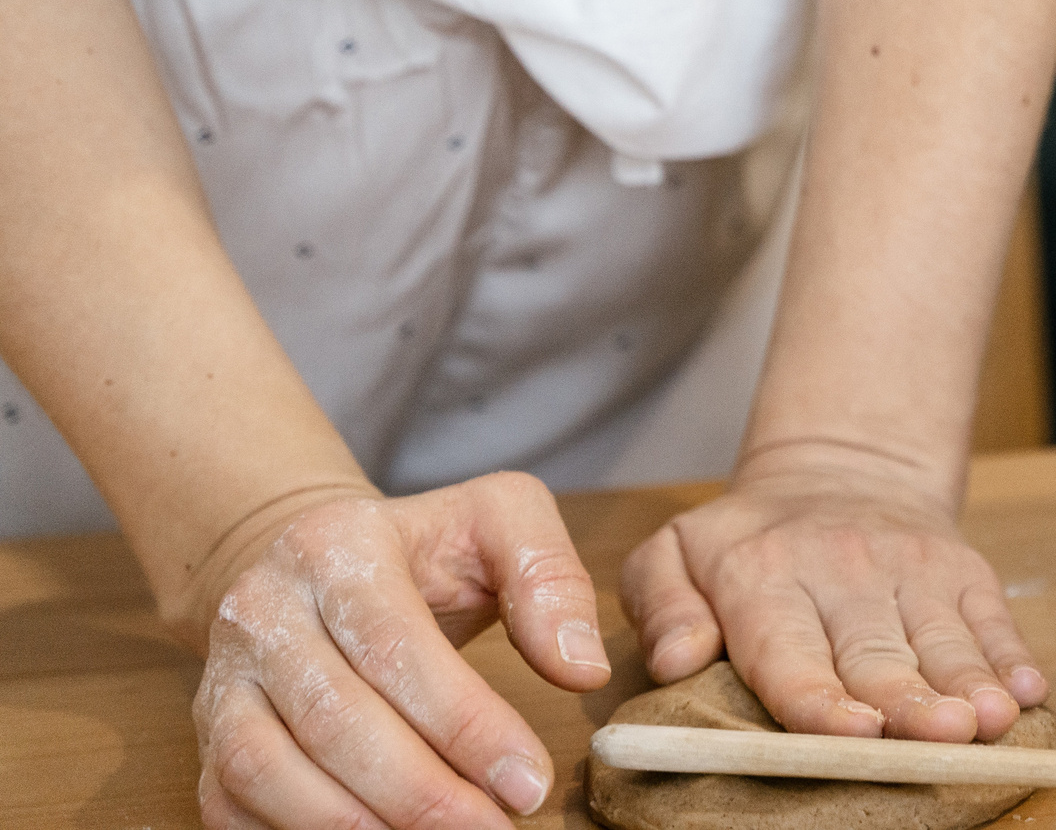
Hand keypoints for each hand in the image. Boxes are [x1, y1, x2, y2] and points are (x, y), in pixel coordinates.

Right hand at [191, 472, 610, 829]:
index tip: (529, 782)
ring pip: (268, 770)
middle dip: (421, 793)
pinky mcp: (209, 734)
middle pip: (335, 720)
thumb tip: (580, 667)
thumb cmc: (422, 549)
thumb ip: (548, 578)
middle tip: (495, 828)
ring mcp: (225, 676)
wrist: (310, 560)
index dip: (465, 725)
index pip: (398, 648)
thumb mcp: (498, 521)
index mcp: (337, 545)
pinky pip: (230, 804)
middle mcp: (263, 609)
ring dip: (355, 825)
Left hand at [620, 442, 1045, 743]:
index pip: (791, 652)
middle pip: (879, 654)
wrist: (841, 467)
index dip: (822, 698)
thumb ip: (660, 606)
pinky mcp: (963, 570)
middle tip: (939, 737)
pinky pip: (993, 617)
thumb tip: (676, 659)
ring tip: (992, 721)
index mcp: (763, 577)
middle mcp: (844, 571)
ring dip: (971, 683)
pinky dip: (1012, 656)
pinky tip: (1028, 691)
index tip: (852, 732)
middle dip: (911, 702)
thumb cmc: (748, 541)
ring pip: (943, 639)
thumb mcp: (675, 553)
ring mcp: (913, 568)